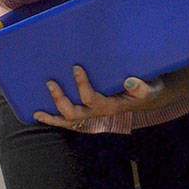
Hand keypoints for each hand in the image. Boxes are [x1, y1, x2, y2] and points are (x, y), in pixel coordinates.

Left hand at [32, 48, 188, 127]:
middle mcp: (99, 114)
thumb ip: (141, 87)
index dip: (82, 84)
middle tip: (50, 82)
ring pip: (70, 121)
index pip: (92, 98)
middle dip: (60, 100)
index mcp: (111, 106)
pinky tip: (39, 116)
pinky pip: (69, 122)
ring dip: (53, 116)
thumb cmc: (148, 89)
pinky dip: (54, 120)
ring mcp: (93, 116)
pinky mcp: (90, 115)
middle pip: (75, 113)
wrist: (151, 97)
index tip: (76, 67)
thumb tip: (130, 81)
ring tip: (38, 112)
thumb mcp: (150, 88)